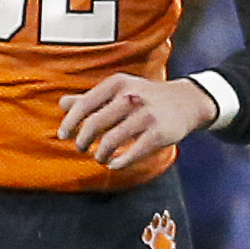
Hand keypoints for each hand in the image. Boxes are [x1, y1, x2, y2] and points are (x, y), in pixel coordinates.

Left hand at [57, 73, 215, 169]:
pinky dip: (118, 162)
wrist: (187, 101)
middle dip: (83, 140)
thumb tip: (62, 104)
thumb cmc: (146, 97)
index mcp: (118, 84)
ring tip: (99, 157)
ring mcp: (146, 115)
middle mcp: (131, 97)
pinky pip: (132, 152)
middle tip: (81, 148)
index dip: (70, 122)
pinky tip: (114, 164)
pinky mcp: (159, 133)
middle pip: (95, 124)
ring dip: (100, 153)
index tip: (63, 136)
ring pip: (111, 140)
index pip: (85, 104)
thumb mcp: (119, 90)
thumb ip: (91, 98)